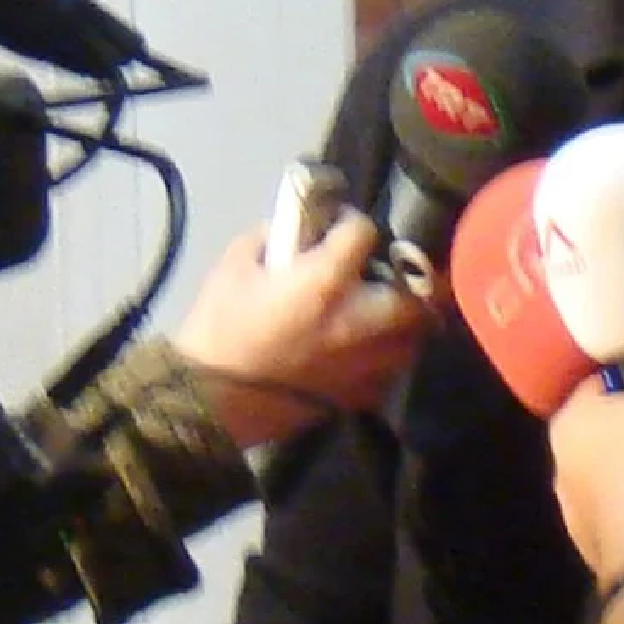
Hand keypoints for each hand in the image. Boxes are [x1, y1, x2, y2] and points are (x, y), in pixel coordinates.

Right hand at [173, 211, 430, 445]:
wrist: (206, 402)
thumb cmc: (217, 329)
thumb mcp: (234, 266)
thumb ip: (272, 237)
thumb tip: (296, 226)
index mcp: (325, 283)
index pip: (364, 232)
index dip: (351, 222)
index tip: (340, 225)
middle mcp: (358, 322)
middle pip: (416, 294)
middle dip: (407, 279)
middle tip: (387, 273)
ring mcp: (364, 364)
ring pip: (414, 338)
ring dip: (405, 321)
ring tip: (384, 313)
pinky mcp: (358, 397)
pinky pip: (391, 373)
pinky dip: (386, 358)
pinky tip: (366, 351)